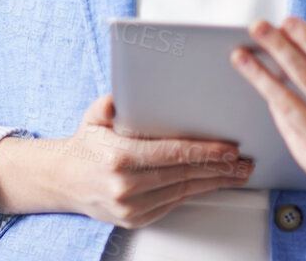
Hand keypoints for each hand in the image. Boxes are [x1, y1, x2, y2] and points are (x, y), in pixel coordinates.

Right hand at [0, 93, 252, 228]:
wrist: (62, 181)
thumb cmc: (84, 146)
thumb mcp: (95, 115)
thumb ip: (114, 100)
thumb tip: (132, 86)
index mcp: (119, 158)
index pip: (174, 154)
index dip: (206, 152)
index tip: (229, 149)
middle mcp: (126, 186)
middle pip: (184, 175)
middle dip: (218, 168)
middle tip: (242, 161)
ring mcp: (131, 207)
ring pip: (183, 192)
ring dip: (213, 182)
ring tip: (235, 173)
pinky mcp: (136, 219)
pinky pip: (173, 203)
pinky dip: (194, 192)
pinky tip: (209, 183)